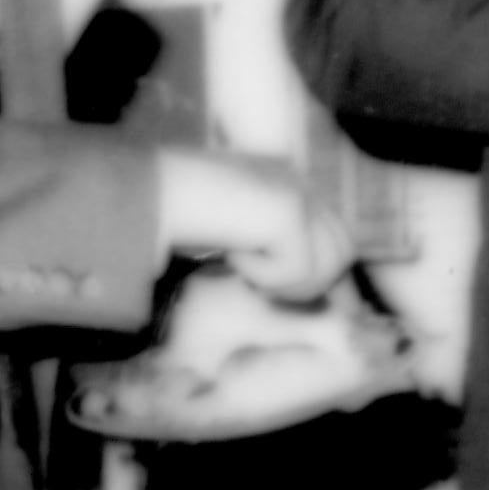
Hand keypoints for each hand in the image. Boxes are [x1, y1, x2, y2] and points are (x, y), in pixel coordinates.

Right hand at [154, 151, 355, 301]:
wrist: (145, 192)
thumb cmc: (174, 220)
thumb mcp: (232, 235)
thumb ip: (268, 250)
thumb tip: (307, 294)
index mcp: (286, 182)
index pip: (335, 235)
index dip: (331, 275)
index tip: (327, 308)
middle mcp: (298, 181)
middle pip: (343, 251)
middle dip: (312, 283)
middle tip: (263, 289)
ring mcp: (296, 191)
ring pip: (330, 264)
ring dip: (286, 282)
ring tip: (243, 267)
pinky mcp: (288, 209)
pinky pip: (297, 270)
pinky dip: (262, 275)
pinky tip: (233, 255)